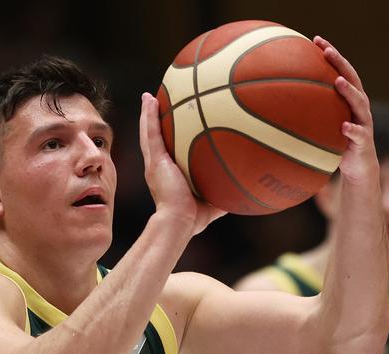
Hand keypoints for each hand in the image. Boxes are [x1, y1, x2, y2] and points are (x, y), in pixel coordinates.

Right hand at [139, 92, 225, 234]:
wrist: (179, 221)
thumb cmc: (192, 218)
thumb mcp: (211, 204)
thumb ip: (222, 194)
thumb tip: (241, 191)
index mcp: (166, 176)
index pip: (164, 153)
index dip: (164, 140)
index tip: (167, 127)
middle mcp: (157, 167)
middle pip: (152, 139)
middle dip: (152, 122)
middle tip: (152, 105)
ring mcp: (154, 163)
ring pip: (148, 133)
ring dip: (147, 114)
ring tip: (148, 97)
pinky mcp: (155, 161)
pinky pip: (150, 133)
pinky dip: (148, 116)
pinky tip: (149, 100)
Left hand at [314, 36, 378, 184]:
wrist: (356, 167)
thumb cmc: (333, 142)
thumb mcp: (317, 126)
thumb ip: (303, 114)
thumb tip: (268, 108)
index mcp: (347, 99)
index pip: (340, 71)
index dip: (331, 55)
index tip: (316, 40)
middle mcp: (357, 106)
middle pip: (351, 79)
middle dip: (340, 63)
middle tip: (327, 51)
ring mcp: (363, 122)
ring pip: (359, 102)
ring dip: (349, 91)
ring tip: (338, 81)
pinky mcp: (364, 141)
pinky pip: (359, 134)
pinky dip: (352, 129)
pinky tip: (344, 126)